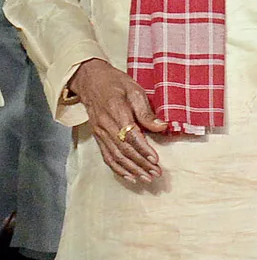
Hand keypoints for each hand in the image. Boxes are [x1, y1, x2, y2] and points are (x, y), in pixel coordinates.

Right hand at [68, 58, 167, 183]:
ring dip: (132, 169)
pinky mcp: (97, 137)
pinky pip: (107, 156)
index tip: (156, 160)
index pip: (131, 136)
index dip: (143, 149)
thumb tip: (162, 127)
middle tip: (155, 173)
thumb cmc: (116, 83)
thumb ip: (146, 111)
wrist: (91, 80)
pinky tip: (129, 176)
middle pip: (124, 150)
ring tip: (146, 178)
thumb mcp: (135, 91)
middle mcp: (106, 126)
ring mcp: (100, 133)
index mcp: (117, 112)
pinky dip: (118, 169)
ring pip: (116, 157)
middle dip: (141, 164)